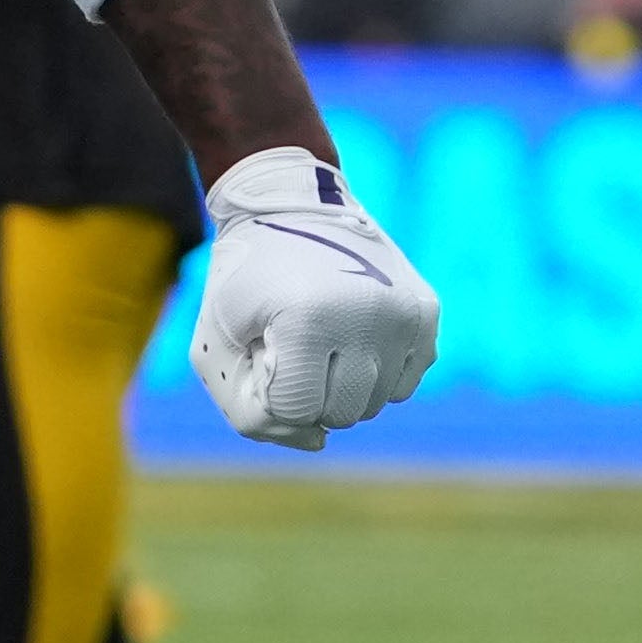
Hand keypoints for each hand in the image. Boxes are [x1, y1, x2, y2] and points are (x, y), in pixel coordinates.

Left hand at [190, 143, 436, 449]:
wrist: (289, 199)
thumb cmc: (244, 277)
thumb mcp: (215, 343)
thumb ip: (248, 412)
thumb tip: (318, 443)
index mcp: (310, 321)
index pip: (297, 411)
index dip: (271, 386)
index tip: (262, 342)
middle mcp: (368, 317)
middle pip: (340, 414)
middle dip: (309, 390)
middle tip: (290, 339)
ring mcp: (404, 314)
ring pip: (375, 403)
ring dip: (342, 384)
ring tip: (321, 333)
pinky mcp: (426, 312)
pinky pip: (404, 382)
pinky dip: (375, 370)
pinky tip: (352, 331)